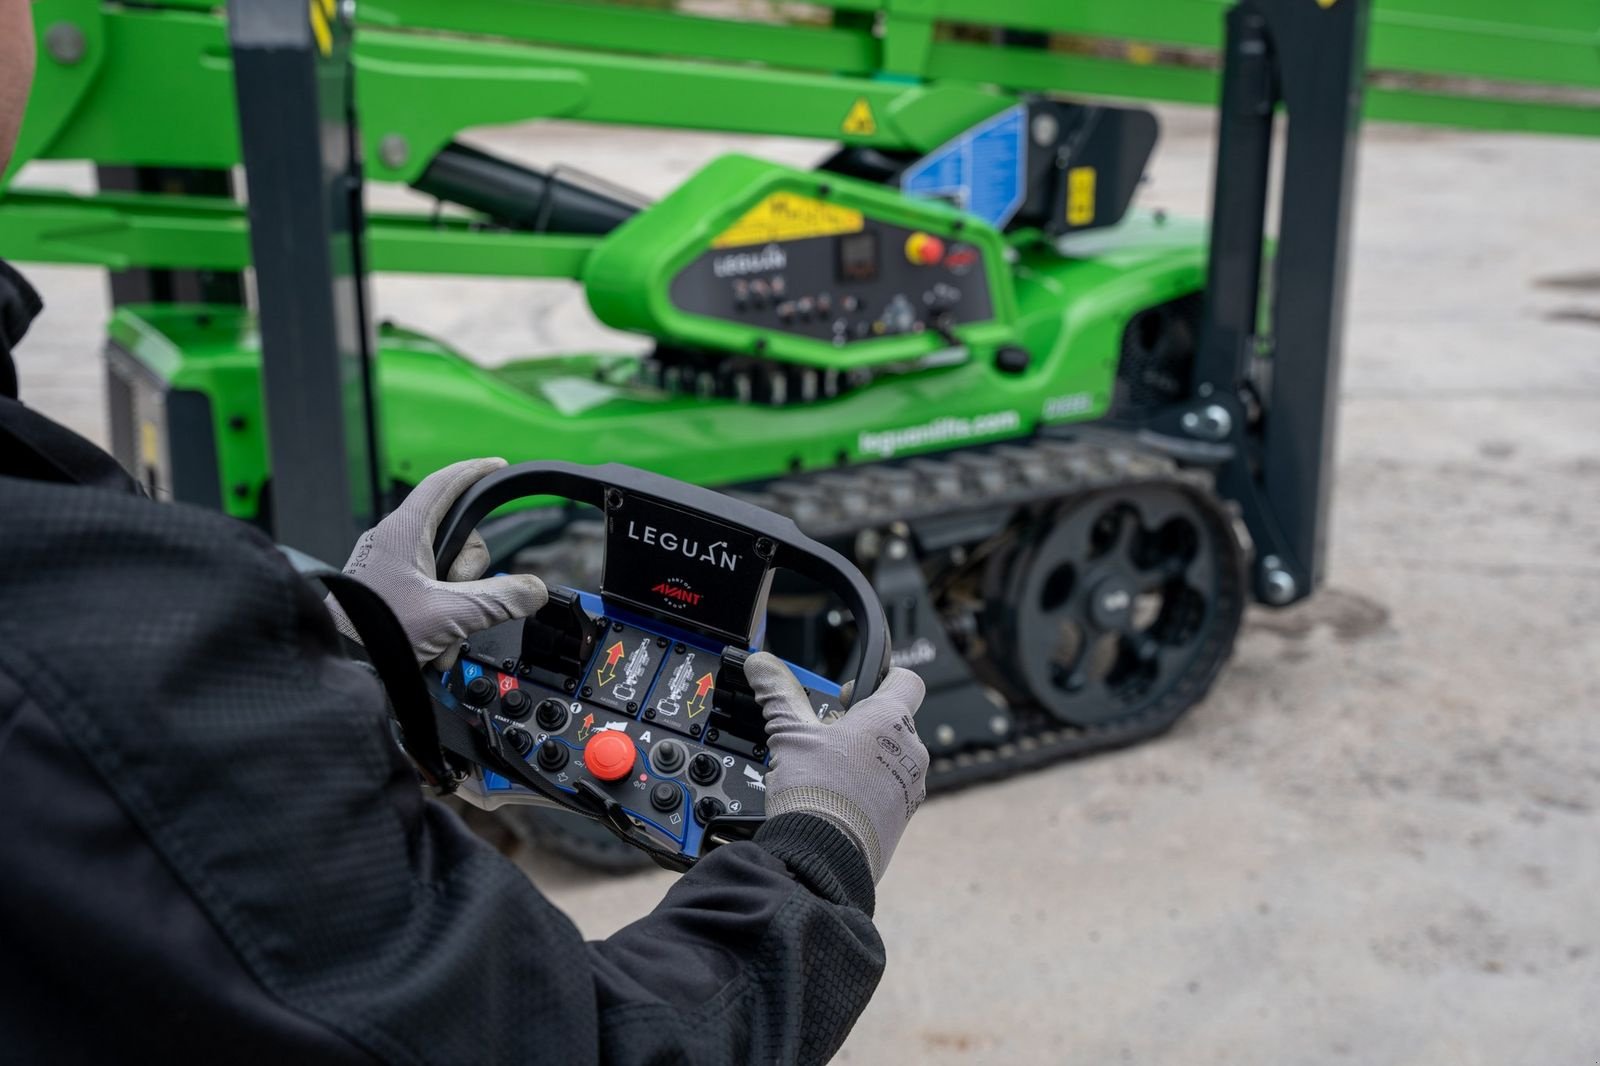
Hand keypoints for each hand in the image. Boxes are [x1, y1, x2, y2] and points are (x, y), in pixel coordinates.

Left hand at [328, 457, 547, 668]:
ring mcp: (390, 565)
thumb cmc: (373, 631)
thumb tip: (533, 591)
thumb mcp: (449, 615)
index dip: (474, 472)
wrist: (336, 663)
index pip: (444, 484)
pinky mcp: (388, 589)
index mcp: (404, 531)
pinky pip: (429, 592)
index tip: (496, 465)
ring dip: (456, 609)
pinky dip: (440, 618)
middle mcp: (395, 541)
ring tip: (441, 637)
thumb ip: (498, 601)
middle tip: (461, 606)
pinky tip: (434, 645)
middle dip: (470, 579)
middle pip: (458, 539)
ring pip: (446, 573)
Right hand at [744, 652, 928, 883]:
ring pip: (889, 757)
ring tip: (825, 770)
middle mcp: (910, 751)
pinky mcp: (904, 816)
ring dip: (863, 757)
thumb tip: (763, 665)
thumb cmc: (816, 793)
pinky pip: (889, 789)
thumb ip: (779, 694)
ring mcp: (911, 786)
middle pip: (890, 721)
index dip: (878, 677)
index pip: (904, 678)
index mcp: (890, 719)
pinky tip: (835, 797)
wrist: (825, 857)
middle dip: (857, 725)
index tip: (848, 693)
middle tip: (823, 737)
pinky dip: (867, 788)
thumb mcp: (790, 733)